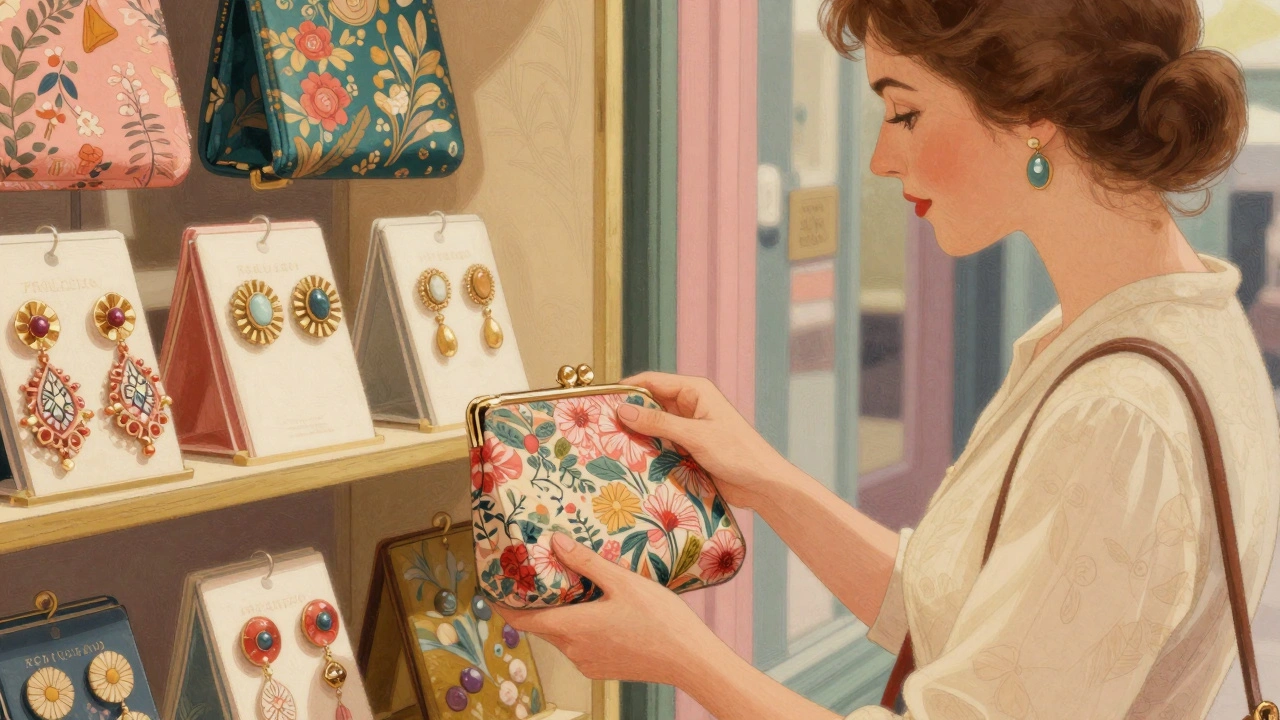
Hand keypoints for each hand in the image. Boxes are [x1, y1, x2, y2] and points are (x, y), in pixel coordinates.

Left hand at [497, 532, 712, 685]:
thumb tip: (555, 543)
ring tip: (570, 589)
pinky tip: (597, 611)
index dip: (503, 605)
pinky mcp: (603, 668)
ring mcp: (588, 662)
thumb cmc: (660, 620)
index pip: (522, 620)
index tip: (493, 588)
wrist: (689, 659)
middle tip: (536, 578)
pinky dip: (578, 629)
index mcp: (573, 627)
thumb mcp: (622, 581)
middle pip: (541, 626)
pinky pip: (579, 646)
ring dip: (560, 615)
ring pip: (561, 636)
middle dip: (534, 604)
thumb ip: (586, 562)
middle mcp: (574, 650)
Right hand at [616, 372, 787, 509]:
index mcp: (695, 392)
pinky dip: (648, 451)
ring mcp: (688, 428)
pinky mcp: (688, 449)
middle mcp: (689, 406)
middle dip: (628, 414)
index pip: (652, 382)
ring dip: (637, 435)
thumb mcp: (696, 436)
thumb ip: (660, 423)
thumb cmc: (738, 453)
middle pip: (650, 404)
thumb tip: (624, 410)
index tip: (600, 401)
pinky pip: (661, 445)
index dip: (627, 389)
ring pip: (654, 427)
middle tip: (600, 427)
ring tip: (608, 445)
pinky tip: (629, 461)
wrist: (763, 484)